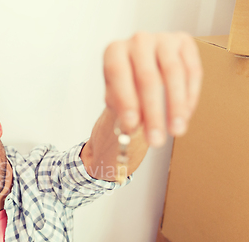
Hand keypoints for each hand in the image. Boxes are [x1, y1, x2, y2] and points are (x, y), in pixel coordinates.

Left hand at [103, 32, 202, 146]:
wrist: (142, 72)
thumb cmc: (126, 87)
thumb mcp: (116, 99)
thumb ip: (122, 109)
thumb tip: (133, 126)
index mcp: (115, 50)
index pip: (119, 73)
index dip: (126, 100)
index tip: (132, 125)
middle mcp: (138, 40)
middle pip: (148, 77)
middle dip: (153, 113)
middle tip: (156, 139)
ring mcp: (163, 38)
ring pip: (173, 73)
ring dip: (176, 106)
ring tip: (176, 131)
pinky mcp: (185, 42)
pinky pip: (192, 71)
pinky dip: (190, 96)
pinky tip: (185, 115)